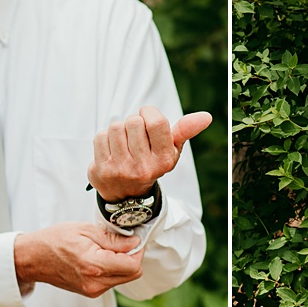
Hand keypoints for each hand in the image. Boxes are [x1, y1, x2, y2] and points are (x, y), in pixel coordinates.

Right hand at [14, 223, 143, 297]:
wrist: (33, 258)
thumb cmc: (54, 240)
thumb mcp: (85, 230)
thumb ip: (113, 239)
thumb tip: (135, 243)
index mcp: (94, 266)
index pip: (133, 266)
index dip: (138, 251)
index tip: (134, 239)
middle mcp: (95, 283)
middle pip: (133, 274)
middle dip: (133, 257)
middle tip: (123, 242)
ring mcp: (93, 290)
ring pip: (124, 278)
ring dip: (122, 263)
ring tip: (106, 249)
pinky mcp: (91, 292)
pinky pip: (112, 281)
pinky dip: (113, 269)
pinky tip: (100, 257)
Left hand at [87, 107, 211, 201]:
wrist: (127, 194)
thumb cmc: (151, 162)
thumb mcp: (171, 149)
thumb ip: (186, 130)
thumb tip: (207, 116)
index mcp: (164, 160)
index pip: (156, 122)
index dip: (149, 112)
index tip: (147, 117)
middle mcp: (144, 167)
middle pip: (133, 122)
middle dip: (133, 122)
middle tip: (135, 135)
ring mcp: (122, 170)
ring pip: (115, 127)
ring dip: (118, 130)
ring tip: (123, 143)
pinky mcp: (102, 170)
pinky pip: (100, 137)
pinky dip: (104, 139)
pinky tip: (111, 150)